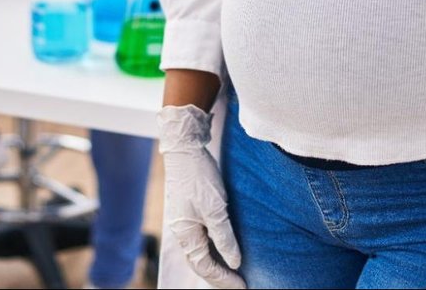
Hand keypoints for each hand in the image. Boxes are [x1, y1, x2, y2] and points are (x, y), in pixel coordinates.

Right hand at [158, 105, 243, 288]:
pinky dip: (213, 250)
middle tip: (239, 284)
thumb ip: (224, 237)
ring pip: (200, 252)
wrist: (184, 149)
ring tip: (234, 273)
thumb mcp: (216, 209)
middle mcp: (182, 232)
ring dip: (216, 265)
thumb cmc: (198, 177)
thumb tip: (234, 262)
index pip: (205, 267)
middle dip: (219, 278)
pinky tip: (224, 249)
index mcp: (186, 235)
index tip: (243, 286)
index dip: (223, 280)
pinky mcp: (189, 213)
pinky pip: (201, 240)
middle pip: (200, 264)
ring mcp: (185, 222)